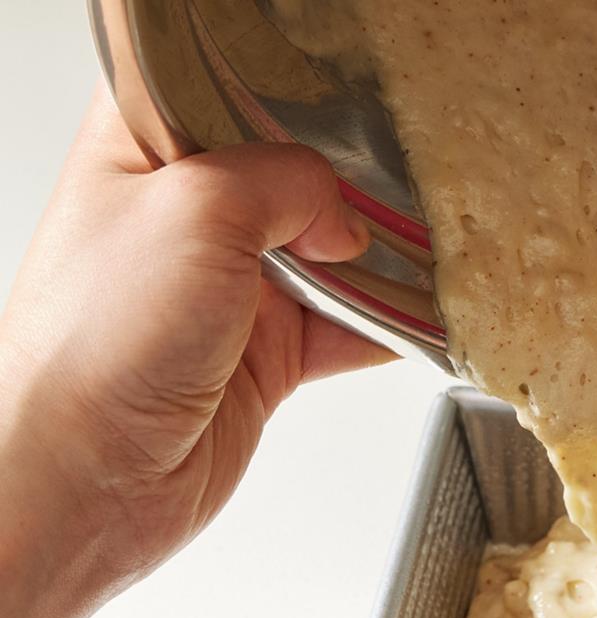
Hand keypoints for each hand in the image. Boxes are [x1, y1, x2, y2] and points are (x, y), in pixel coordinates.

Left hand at [0, 87, 392, 617]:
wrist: (87, 478)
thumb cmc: (94, 347)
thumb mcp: (198, 212)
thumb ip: (287, 184)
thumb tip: (344, 215)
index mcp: (143, 146)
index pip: (225, 84)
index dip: (291, 87)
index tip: (358, 95)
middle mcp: (186, 213)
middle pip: (294, 172)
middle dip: (354, 178)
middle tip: (413, 172)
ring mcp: (227, 288)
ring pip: (329, 255)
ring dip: (380, 258)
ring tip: (433, 247)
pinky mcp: (262, 357)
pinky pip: (343, 331)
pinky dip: (385, 328)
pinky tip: (422, 319)